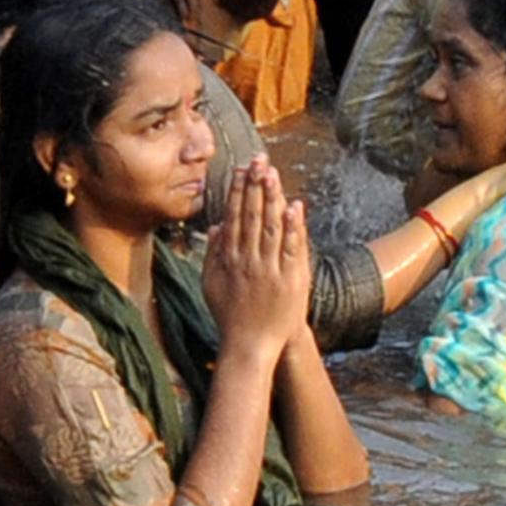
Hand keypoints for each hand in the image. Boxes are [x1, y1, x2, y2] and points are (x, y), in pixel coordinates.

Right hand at [203, 155, 309, 357]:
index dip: (238, 191)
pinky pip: (291, 249)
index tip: (241, 170)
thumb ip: (213, 254)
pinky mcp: (289, 280)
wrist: (250, 344)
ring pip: (271, 227)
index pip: (234, 217)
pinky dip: (294, 227)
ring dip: (272, 198)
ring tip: (273, 174)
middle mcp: (247, 260)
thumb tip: (217, 227)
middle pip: (252, 216)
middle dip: (255, 186)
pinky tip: (294, 206)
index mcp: (229, 259)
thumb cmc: (229, 315)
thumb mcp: (211, 284)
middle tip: (258, 160)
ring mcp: (269, 269)